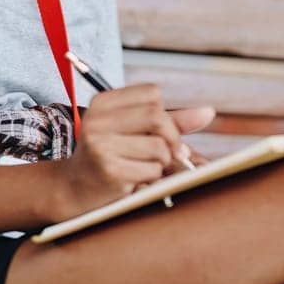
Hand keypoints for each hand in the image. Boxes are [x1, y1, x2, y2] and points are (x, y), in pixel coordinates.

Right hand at [55, 84, 214, 219]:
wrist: (74, 190)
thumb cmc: (111, 157)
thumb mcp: (135, 132)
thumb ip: (172, 121)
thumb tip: (208, 112)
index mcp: (102, 102)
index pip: (152, 94)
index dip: (165, 113)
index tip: (160, 132)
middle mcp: (98, 120)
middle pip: (157, 117)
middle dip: (172, 138)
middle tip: (169, 154)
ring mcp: (101, 145)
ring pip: (159, 147)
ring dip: (161, 162)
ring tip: (144, 168)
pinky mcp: (108, 170)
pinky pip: (152, 170)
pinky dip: (152, 178)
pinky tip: (135, 180)